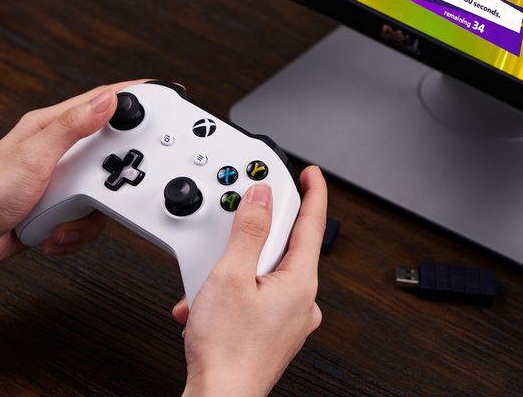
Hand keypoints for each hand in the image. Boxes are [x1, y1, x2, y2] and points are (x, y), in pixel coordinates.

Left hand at [0, 81, 143, 272]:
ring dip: (90, 211)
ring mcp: (65, 178)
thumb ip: (73, 126)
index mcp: (54, 126)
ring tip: (66, 215)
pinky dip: (78, 229)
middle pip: (112, 149)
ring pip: (106, 187)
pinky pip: (92, 214)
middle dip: (115, 171)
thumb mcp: (35, 155)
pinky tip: (56, 230)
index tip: (157, 96)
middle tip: (107, 182)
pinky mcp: (66, 204)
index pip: (101, 101)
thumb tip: (108, 101)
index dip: (132, 96)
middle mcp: (62, 150)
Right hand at [177, 165, 326, 396]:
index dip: (313, 192)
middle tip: (236, 225)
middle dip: (255, 233)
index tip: (313, 174)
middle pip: (285, 245)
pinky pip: (257, 292)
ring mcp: (288, 317)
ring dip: (236, 266)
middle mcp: (301, 299)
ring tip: (209, 279)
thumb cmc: (227, 349)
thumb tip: (262, 198)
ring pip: (265, 270)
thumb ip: (249, 230)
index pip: (313, 223)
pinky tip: (208, 302)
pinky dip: (233, 289)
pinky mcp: (272, 328)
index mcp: (301, 282)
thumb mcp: (231, 274)